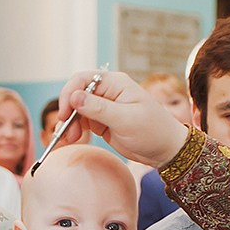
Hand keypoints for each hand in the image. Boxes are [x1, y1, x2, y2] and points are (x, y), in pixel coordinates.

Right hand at [56, 70, 190, 167]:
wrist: (165, 150)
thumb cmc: (152, 131)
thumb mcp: (126, 120)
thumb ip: (99, 108)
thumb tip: (74, 96)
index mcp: (116, 83)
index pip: (83, 79)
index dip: (69, 93)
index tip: (64, 113)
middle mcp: (108, 92)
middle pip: (76, 94)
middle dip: (67, 111)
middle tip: (65, 131)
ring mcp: (104, 107)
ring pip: (76, 109)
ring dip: (69, 123)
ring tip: (70, 138)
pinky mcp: (102, 121)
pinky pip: (82, 121)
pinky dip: (75, 129)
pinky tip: (74, 138)